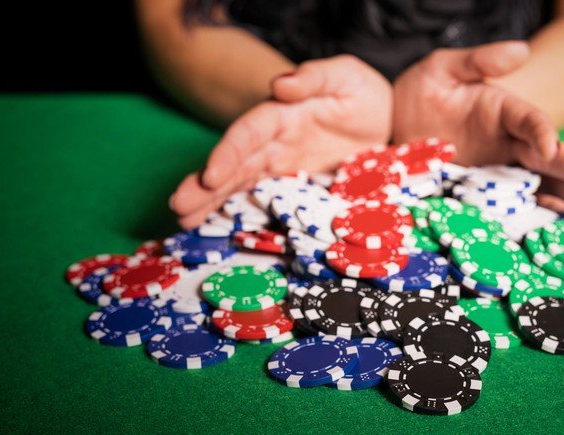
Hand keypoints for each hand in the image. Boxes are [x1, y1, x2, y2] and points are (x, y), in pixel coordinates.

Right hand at [170, 55, 392, 228]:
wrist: (385, 120)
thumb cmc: (361, 93)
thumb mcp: (345, 76)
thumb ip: (315, 78)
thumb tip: (280, 85)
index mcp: (282, 114)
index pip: (249, 133)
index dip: (228, 153)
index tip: (210, 176)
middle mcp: (274, 142)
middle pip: (234, 164)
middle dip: (205, 185)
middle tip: (178, 207)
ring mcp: (281, 166)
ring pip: (240, 185)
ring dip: (212, 203)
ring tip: (184, 221)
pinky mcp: (293, 187)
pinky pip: (262, 201)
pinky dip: (239, 214)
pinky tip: (216, 228)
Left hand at [393, 42, 563, 214]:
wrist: (390, 128)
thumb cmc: (422, 92)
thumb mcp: (444, 68)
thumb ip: (479, 60)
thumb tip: (520, 51)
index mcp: (504, 111)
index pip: (530, 120)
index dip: (541, 132)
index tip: (549, 147)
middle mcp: (509, 143)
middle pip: (549, 158)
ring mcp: (499, 172)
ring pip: (539, 186)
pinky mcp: (483, 197)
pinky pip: (513, 209)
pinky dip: (534, 219)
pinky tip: (556, 230)